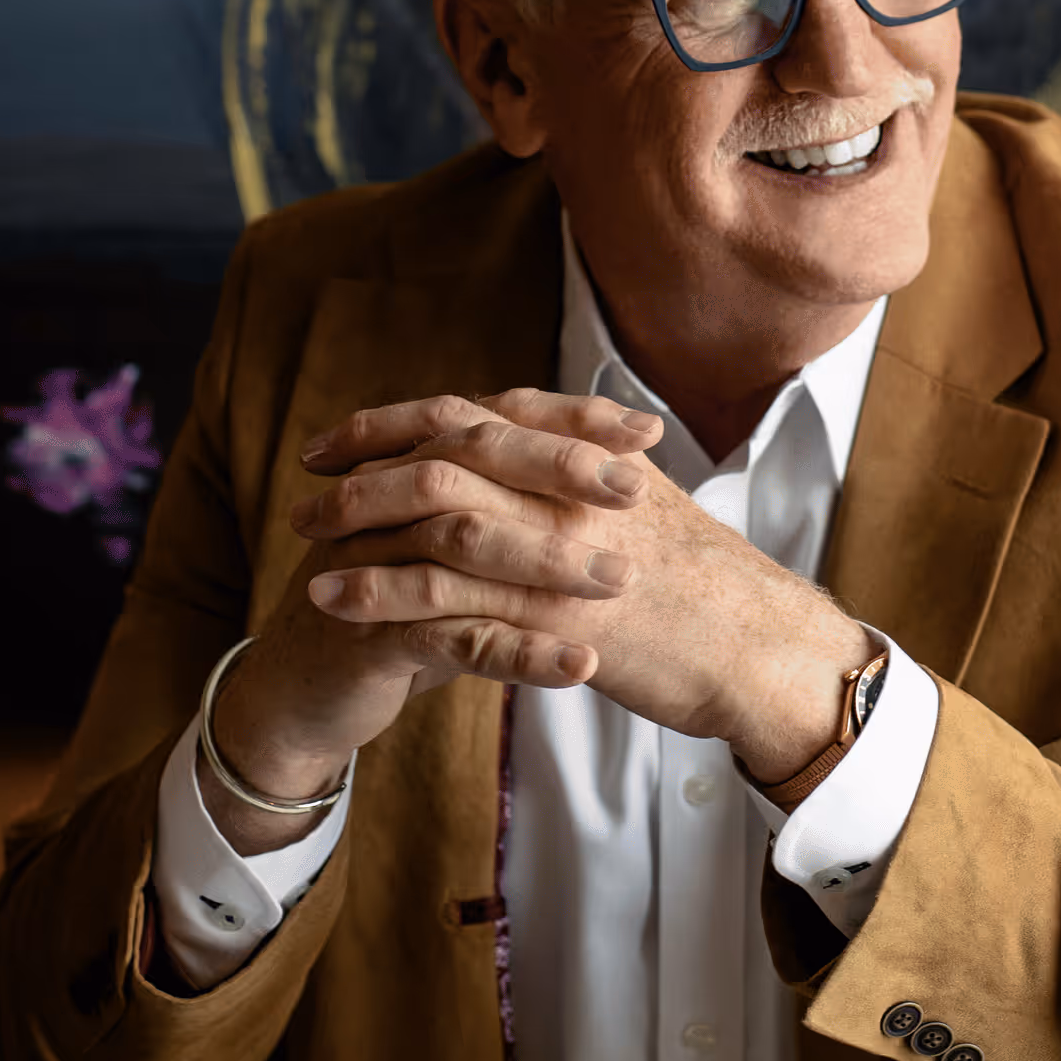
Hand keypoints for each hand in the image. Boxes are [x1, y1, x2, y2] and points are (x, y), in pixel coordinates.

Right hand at [204, 390, 658, 854]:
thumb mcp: (448, 552)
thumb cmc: (392, 612)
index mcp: (412, 466)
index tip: (646, 430)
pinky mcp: (369, 634)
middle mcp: (386, 499)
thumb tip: (601, 471)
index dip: (570, 421)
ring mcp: (371, 562)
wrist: (298, 695)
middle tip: (637, 488)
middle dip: (561, 470)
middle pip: (476, 460)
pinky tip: (580, 665)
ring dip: (546, 562)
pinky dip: (520, 653)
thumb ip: (506, 508)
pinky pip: (453, 637)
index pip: (497, 421)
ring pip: (465, 546)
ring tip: (620, 579)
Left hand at [293, 388, 870, 793]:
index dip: (402, 418)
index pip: (476, 412)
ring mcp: (557, 541)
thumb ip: (589, 481)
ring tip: (302, 537)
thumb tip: (543, 463)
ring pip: (433, 510)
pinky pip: (443, 590)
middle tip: (308, 476)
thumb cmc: (709, 591)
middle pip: (444, 446)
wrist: (758, 649)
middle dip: (365, 457)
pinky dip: (377, 589)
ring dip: (357, 519)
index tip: (345, 433)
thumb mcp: (650, 512)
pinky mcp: (548, 607)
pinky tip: (331, 600)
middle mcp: (567, 482)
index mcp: (586, 453)